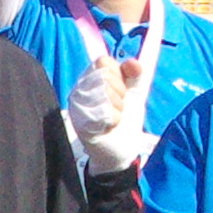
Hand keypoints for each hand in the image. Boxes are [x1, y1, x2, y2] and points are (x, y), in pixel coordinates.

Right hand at [64, 54, 153, 177]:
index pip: (103, 61)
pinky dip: (114, 120)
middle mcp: (79, 90)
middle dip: (120, 93)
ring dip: (118, 108)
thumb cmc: (125, 120)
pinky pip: (105, 112)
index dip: (118, 74)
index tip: (122, 89)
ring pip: (105, 93)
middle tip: (118, 107)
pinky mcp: (81, 124)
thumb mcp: (134, 93)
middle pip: (105, 76)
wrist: (121, 151)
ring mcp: (77, 107)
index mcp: (91, 79)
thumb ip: (135, 75)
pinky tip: (109, 127)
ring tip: (114, 117)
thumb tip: (133, 62)